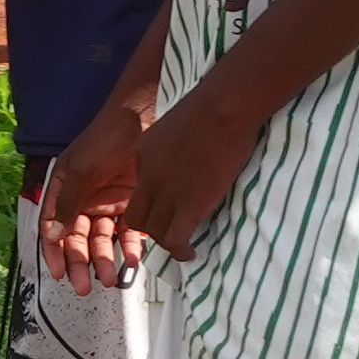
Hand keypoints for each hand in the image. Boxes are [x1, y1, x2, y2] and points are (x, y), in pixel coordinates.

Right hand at [39, 114, 148, 292]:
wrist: (146, 116)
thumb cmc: (108, 136)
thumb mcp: (83, 169)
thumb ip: (68, 204)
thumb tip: (51, 235)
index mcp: (63, 188)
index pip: (52, 227)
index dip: (53, 252)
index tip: (59, 274)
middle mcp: (83, 198)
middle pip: (76, 239)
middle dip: (80, 263)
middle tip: (85, 286)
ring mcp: (107, 202)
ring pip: (102, 239)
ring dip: (104, 260)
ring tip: (111, 278)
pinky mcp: (131, 204)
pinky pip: (128, 232)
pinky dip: (130, 247)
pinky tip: (134, 260)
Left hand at [130, 85, 264, 259]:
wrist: (222, 108)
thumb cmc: (210, 106)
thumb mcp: (175, 125)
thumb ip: (172, 145)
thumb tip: (185, 155)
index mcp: (142, 155)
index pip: (138, 191)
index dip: (151, 204)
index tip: (165, 209)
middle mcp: (148, 177)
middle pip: (137, 217)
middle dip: (150, 229)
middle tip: (169, 231)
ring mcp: (167, 193)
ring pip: (154, 232)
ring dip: (167, 242)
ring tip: (182, 245)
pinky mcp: (189, 205)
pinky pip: (175, 239)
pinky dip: (180, 251)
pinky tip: (189, 253)